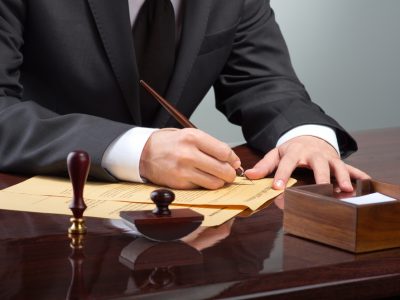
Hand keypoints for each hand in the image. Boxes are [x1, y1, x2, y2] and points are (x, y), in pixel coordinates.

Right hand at [139, 128, 240, 188]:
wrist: (144, 153)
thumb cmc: (170, 143)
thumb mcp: (189, 135)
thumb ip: (210, 145)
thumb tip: (232, 160)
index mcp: (193, 137)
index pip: (224, 152)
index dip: (233, 159)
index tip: (234, 162)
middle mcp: (188, 153)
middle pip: (222, 169)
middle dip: (230, 174)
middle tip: (229, 174)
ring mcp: (183, 170)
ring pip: (214, 182)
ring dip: (219, 182)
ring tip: (217, 177)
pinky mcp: (179, 183)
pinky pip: (201, 187)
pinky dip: (205, 185)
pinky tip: (201, 179)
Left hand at [245, 136, 369, 191]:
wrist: (309, 137)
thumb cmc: (291, 150)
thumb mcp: (276, 154)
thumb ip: (264, 165)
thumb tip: (249, 175)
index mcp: (294, 152)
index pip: (287, 163)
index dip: (282, 175)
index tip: (277, 188)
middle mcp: (313, 154)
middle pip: (318, 164)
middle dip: (320, 176)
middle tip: (320, 189)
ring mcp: (328, 157)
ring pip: (337, 166)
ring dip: (342, 177)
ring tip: (345, 189)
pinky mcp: (338, 161)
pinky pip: (351, 167)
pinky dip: (358, 174)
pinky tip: (366, 182)